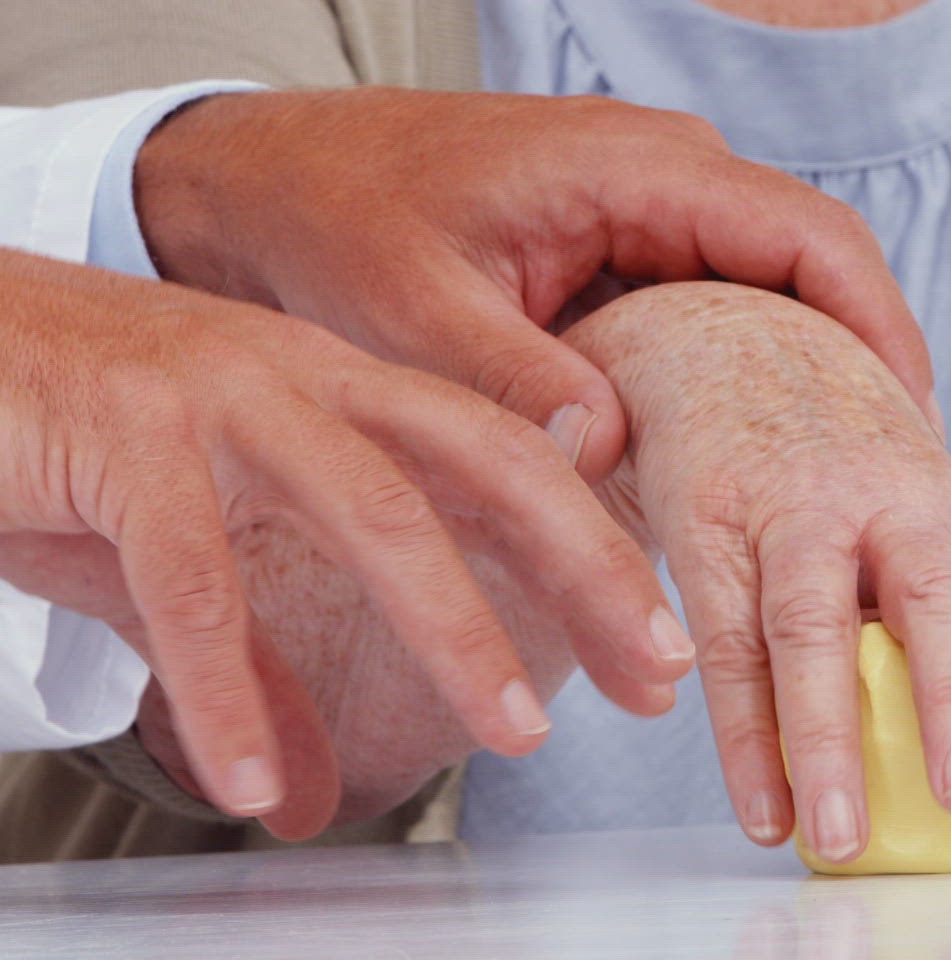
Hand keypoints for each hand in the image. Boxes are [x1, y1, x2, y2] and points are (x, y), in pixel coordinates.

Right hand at [0, 250, 691, 834]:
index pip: (504, 463)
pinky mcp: (117, 435)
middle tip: (656, 668)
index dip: (591, 552)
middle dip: (586, 567)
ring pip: (373, 509)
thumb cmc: (66, 443)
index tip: (659, 649)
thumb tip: (305, 796)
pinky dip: (228, 682)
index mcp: (341, 391)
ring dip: (456, 629)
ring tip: (517, 735)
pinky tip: (250, 775)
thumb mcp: (183, 561)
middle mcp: (303, 379)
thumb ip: (259, 669)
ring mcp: (216, 397)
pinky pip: (191, 576)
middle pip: (486, 462)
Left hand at [133, 88, 938, 481]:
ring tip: (850, 488)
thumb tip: (609, 450)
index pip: (813, 238)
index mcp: (642, 166)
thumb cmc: (341, 219)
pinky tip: (764, 462)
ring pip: (781, 296)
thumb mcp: (414, 308)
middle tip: (898, 483)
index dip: (881, 332)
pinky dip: (756, 380)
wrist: (275, 179)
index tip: (914, 428)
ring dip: (817, 381)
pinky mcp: (635, 251)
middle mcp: (673, 177)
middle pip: (821, 272)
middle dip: (868, 372)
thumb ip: (513, 376)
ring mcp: (659, 212)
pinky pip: (727, 310)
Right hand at [567, 283, 950, 862]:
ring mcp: (800, 514)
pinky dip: (744, 736)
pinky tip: (766, 812)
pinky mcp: (714, 525)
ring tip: (842, 838)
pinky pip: (729, 642)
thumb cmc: (849, 468)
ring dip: (830, 737)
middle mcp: (898, 511)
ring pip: (817, 626)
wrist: (733, 341)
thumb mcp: (928, 520)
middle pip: (942, 603)